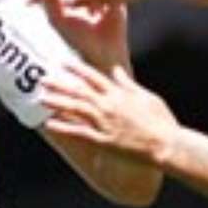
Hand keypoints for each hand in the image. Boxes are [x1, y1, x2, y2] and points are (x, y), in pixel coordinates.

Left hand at [41, 62, 176, 166]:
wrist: (166, 144)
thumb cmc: (161, 121)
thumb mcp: (146, 97)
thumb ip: (128, 84)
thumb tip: (116, 70)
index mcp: (120, 93)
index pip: (93, 77)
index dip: (76, 69)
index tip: (61, 62)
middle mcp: (109, 105)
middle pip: (79, 91)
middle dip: (60, 84)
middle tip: (43, 78)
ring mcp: (105, 123)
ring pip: (76, 109)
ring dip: (57, 102)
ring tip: (41, 98)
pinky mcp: (103, 141)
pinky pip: (79, 133)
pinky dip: (63, 128)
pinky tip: (49, 124)